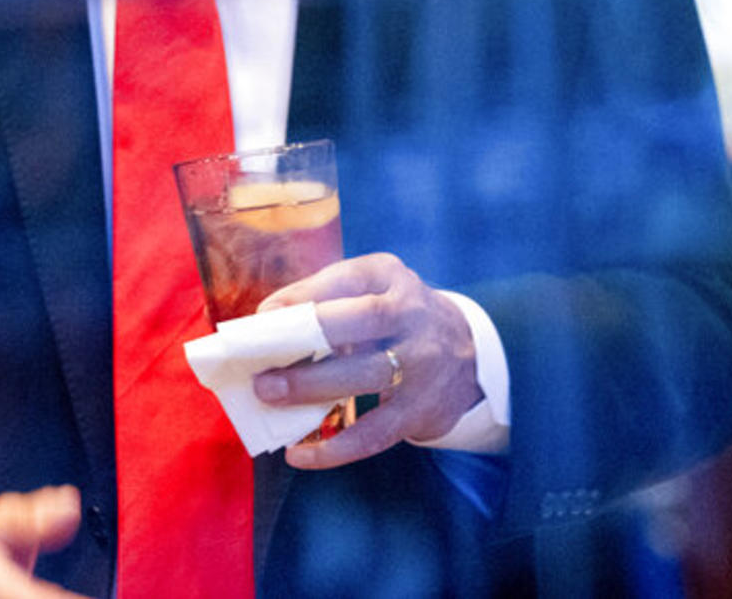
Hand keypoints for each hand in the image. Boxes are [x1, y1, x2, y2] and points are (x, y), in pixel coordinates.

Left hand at [252, 252, 482, 469]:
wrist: (468, 353)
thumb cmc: (395, 318)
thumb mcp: (371, 290)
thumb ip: (324, 299)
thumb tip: (266, 321)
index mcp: (390, 277)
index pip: (346, 278)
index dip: (303, 296)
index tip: (264, 315)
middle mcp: (411, 313)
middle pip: (360, 321)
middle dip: (307, 340)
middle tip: (262, 365)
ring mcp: (421, 362)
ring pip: (366, 376)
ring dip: (312, 388)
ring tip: (270, 398)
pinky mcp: (420, 409)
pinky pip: (374, 432)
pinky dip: (335, 448)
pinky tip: (300, 455)